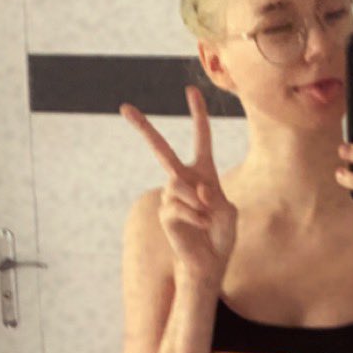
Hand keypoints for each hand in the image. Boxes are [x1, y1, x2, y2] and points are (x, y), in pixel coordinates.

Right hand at [120, 86, 236, 282]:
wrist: (210, 262)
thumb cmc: (221, 235)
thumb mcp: (229, 213)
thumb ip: (216, 199)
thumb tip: (194, 190)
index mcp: (204, 173)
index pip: (201, 138)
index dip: (198, 114)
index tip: (191, 90)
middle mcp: (183, 179)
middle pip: (161, 149)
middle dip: (143, 127)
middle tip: (124, 107)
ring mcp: (171, 195)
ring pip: (179, 184)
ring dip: (198, 203)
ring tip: (207, 219)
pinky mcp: (165, 212)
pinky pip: (178, 205)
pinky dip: (194, 216)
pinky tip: (200, 226)